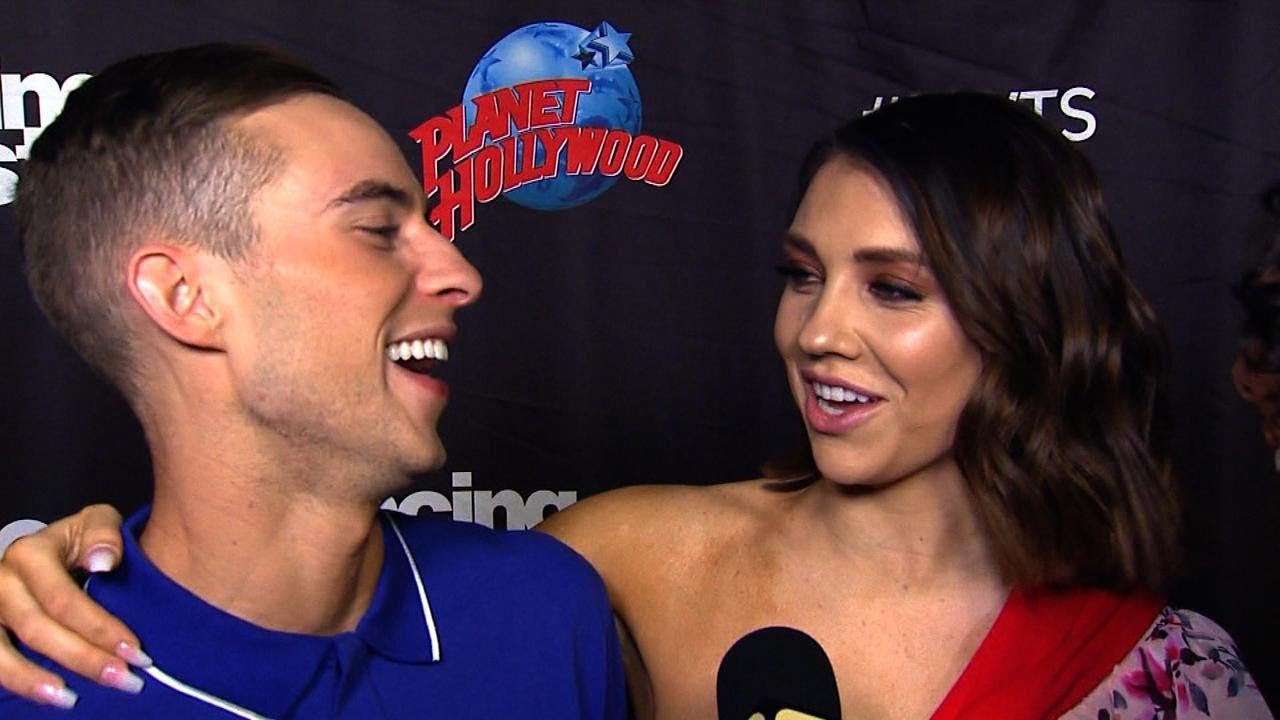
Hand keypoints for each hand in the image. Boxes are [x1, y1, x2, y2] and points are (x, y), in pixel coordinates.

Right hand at [0, 505, 147, 707]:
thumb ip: (104, 536)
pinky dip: (18, 681)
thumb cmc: (79, 539)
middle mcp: (2, 581)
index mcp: (30, 554)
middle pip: (39, 629)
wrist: (50, 546)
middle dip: (84, 659)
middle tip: (124, 680)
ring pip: (4, 651)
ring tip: (71, 699)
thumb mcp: (96, 523)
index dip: (100, 628)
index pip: (64, 599)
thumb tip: (103, 563)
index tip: (135, 651)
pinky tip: (48, 695)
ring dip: (38, 680)